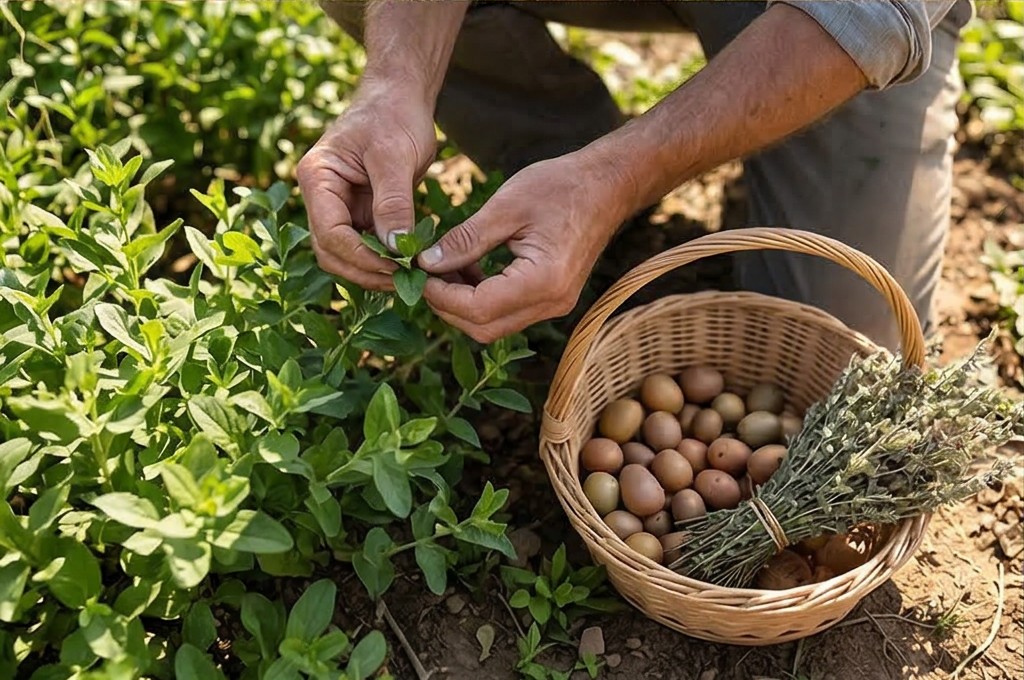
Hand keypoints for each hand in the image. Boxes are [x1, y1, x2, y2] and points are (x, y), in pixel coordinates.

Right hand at [296, 83, 437, 289]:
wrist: (401, 96)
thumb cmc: (394, 114)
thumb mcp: (395, 156)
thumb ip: (393, 203)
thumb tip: (396, 249)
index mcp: (317, 178)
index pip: (329, 233)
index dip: (361, 256)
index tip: (396, 266)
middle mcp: (321, 196)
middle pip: (332, 252)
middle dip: (366, 270)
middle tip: (405, 281)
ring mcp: (339, 207)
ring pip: (347, 255)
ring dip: (375, 271)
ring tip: (410, 277)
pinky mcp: (360, 213)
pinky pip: (366, 247)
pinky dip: (385, 260)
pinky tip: (410, 265)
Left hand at [417, 154, 629, 342]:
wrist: (606, 186)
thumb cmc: (561, 187)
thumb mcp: (506, 207)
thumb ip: (464, 240)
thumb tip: (426, 263)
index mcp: (544, 281)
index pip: (479, 309)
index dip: (442, 296)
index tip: (419, 272)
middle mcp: (552, 303)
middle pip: (484, 328)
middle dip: (448, 306)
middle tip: (426, 273)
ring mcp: (555, 305)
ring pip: (494, 326)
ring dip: (463, 305)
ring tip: (446, 266)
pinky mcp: (552, 299)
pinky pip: (507, 313)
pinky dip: (481, 299)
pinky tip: (470, 268)